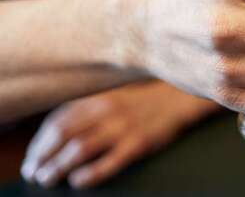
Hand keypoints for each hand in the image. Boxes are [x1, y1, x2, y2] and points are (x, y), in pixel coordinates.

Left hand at [20, 82, 217, 188]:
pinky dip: (90, 174)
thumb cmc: (142, 101)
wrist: (178, 99)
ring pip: (80, 149)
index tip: (32, 157)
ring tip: (48, 179)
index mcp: (97, 99)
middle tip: (34, 173)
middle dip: (43, 157)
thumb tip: (54, 133)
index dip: (39, 142)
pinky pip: (109, 162)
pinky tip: (78, 181)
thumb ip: (86, 109)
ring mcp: (123, 127)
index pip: (57, 121)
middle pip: (63, 135)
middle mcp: (106, 111)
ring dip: (58, 167)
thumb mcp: (111, 97)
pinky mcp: (139, 144)